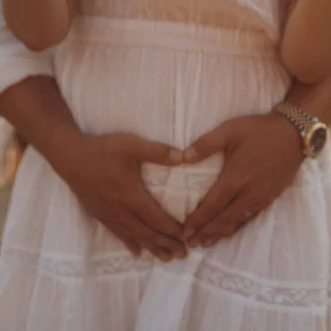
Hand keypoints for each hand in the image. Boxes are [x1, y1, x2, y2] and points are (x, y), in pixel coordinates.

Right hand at [59, 133, 186, 261]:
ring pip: (134, 237)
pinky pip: (118, 234)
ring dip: (152, 248)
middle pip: (147, 233)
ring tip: (167, 258)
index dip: (172, 229)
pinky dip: (130, 244)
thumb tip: (183, 157)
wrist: (70, 157)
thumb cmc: (102, 151)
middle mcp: (121, 210)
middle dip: (167, 244)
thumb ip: (158, 152)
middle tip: (184, 254)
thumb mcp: (132, 145)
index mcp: (131, 195)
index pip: (156, 218)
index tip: (186, 236)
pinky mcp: (100, 214)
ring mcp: (110, 214)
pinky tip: (137, 252)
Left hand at [183, 113, 303, 247]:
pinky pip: (250, 219)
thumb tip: (183, 157)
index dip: (197, 220)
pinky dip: (237, 228)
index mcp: (235, 178)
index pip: (212, 205)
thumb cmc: (259, 130)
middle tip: (190, 244)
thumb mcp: (230, 130)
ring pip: (237, 222)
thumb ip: (206, 144)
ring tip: (205, 243)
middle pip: (223, 220)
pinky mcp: (270, 198)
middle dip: (205, 233)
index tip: (184, 230)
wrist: (293, 134)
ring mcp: (261, 198)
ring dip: (220, 234)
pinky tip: (230, 231)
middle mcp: (248, 193)